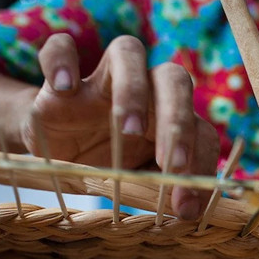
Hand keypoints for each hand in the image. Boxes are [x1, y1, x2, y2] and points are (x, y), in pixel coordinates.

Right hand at [26, 33, 218, 218]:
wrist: (57, 155)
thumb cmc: (109, 167)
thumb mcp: (137, 183)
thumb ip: (163, 189)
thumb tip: (190, 211)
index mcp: (172, 117)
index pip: (200, 129)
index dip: (201, 165)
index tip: (186, 207)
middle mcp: (145, 89)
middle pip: (174, 79)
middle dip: (178, 122)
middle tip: (173, 165)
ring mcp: (104, 77)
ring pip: (128, 52)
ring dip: (133, 90)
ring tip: (128, 129)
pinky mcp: (60, 77)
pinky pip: (60, 47)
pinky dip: (61, 61)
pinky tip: (63, 90)